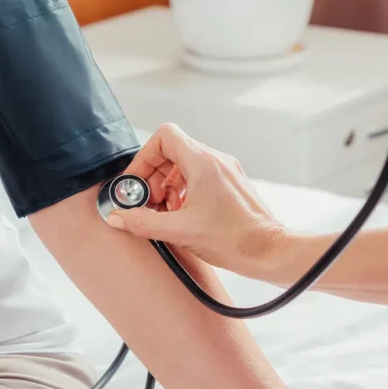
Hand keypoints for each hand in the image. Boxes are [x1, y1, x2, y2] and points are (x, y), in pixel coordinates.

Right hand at [110, 123, 289, 281]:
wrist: (270, 252)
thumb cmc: (234, 239)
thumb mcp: (179, 231)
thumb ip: (143, 222)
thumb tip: (117, 217)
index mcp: (203, 162)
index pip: (164, 136)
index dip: (144, 157)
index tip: (137, 183)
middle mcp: (216, 161)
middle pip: (171, 151)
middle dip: (153, 177)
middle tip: (148, 202)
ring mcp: (225, 172)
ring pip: (184, 166)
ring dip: (166, 186)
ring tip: (164, 212)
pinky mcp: (230, 185)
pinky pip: (198, 178)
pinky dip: (183, 192)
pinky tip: (181, 216)